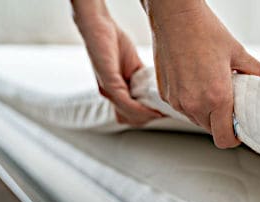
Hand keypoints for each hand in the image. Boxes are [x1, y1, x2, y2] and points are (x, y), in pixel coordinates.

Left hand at [73, 2, 162, 125]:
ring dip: (146, 115)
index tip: (162, 112)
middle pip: (129, 119)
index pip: (129, 115)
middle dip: (147, 118)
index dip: (145, 116)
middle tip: (162, 112)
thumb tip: (155, 89)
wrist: (97, 24)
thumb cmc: (111, 40)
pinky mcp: (108, 82)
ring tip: (159, 111)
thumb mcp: (133, 64)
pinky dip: (139, 108)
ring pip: (127, 114)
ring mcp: (107, 89)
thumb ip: (142, 78)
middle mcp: (108, 93)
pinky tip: (151, 107)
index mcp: (114, 90)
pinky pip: (125, 102)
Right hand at [145, 0, 259, 147]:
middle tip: (226, 102)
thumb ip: (254, 72)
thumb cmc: (203, 30)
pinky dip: (190, 101)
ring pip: (195, 119)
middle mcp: (194, 104)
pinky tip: (194, 81)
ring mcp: (177, 101)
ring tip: (209, 87)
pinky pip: (181, 107)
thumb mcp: (238, 52)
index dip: (233, 137)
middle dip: (220, 122)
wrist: (174, 16)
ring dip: (204, 112)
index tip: (237, 129)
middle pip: (211, 130)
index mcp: (217, 97)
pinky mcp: (165, 94)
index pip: (224, 138)